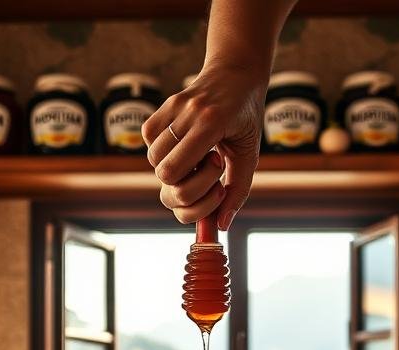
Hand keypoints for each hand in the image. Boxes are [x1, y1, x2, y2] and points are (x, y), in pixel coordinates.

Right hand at [142, 63, 266, 228]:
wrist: (237, 73)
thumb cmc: (245, 118)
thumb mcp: (250, 155)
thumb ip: (237, 192)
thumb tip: (221, 226)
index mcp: (211, 123)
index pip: (173, 172)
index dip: (192, 188)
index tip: (218, 176)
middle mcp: (188, 112)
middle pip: (161, 171)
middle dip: (183, 183)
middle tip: (207, 169)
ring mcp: (173, 106)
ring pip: (152, 159)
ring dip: (173, 168)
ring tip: (197, 156)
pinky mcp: (164, 104)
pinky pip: (148, 140)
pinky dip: (162, 151)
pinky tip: (184, 146)